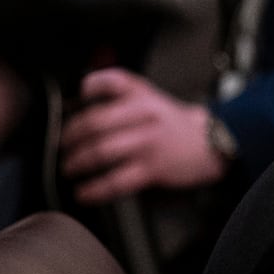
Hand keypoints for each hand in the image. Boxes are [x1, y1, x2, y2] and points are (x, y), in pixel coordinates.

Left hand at [60, 67, 227, 204]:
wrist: (212, 141)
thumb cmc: (175, 123)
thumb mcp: (152, 97)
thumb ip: (121, 94)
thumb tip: (81, 99)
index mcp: (143, 95)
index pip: (112, 81)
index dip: (89, 87)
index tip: (73, 99)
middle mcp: (145, 115)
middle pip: (96, 122)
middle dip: (71, 136)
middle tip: (61, 145)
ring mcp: (148, 142)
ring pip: (102, 151)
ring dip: (77, 162)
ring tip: (68, 167)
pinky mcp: (153, 168)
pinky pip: (116, 181)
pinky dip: (95, 188)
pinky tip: (84, 192)